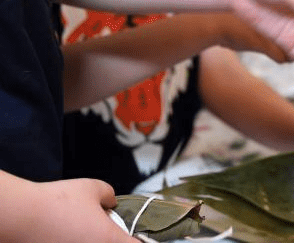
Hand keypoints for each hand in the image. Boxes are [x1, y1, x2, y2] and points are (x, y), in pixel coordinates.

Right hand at [11, 178, 133, 242]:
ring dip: (95, 240)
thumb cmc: (57, 202)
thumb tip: (111, 202)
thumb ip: (110, 196)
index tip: (137, 234)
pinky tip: (69, 234)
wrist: (21, 216)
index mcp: (110, 240)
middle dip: (114, 238)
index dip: (141, 240)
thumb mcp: (93, 188)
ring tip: (84, 230)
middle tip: (110, 229)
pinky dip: (78, 241)